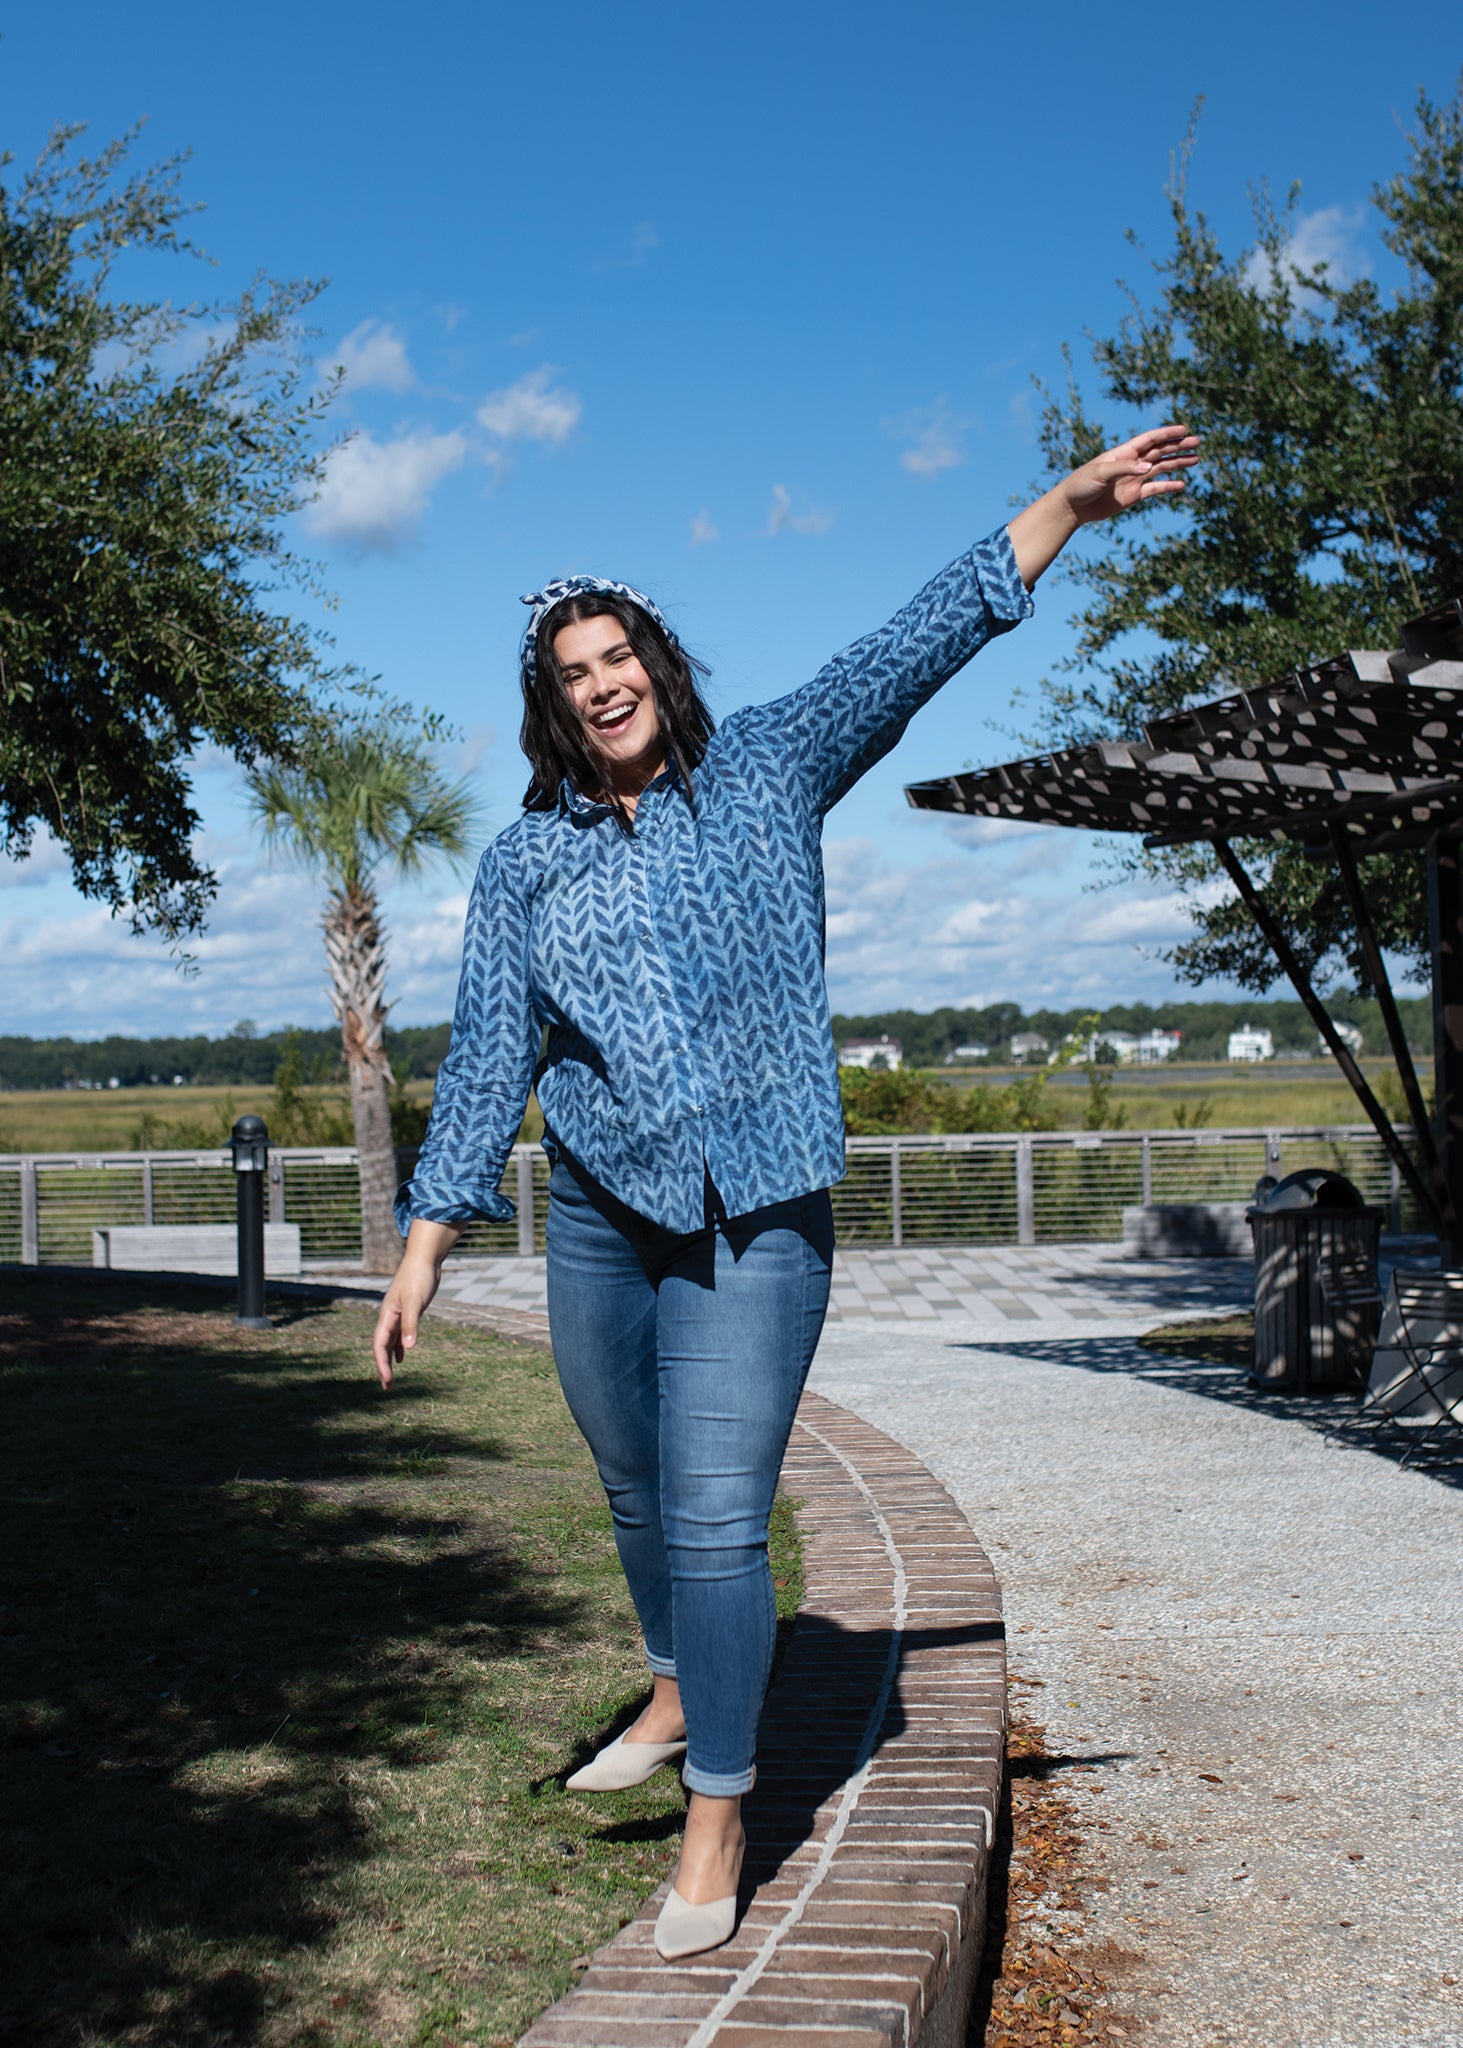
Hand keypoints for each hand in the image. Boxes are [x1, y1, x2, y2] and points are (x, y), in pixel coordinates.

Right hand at [371, 1220, 458, 1386]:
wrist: (424, 1259)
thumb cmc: (418, 1278)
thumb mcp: (415, 1302)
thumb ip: (411, 1325)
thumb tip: (408, 1348)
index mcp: (387, 1316)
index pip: (379, 1345)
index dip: (382, 1364)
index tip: (387, 1381)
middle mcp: (389, 1317)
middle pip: (381, 1347)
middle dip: (383, 1367)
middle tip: (386, 1387)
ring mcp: (397, 1314)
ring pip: (389, 1342)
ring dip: (389, 1359)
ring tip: (390, 1377)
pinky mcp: (407, 1311)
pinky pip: (398, 1334)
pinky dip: (399, 1347)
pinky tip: (403, 1356)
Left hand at [1007, 422, 1198, 587]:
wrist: (1072, 506)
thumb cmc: (1081, 484)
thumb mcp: (1100, 473)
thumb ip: (1124, 468)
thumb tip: (1148, 468)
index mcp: (1124, 453)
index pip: (1150, 439)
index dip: (1167, 434)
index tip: (1184, 430)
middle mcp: (1131, 463)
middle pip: (1159, 451)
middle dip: (1178, 446)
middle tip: (1197, 443)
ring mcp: (1133, 479)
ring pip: (1160, 468)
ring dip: (1177, 463)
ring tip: (1195, 460)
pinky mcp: (1133, 495)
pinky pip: (1155, 489)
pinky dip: (1168, 486)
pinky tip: (1182, 485)